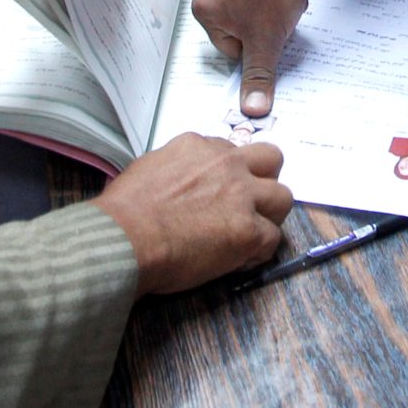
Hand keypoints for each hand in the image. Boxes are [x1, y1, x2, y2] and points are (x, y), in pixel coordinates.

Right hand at [92, 134, 292, 293]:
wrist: (126, 237)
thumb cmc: (124, 212)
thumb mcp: (147, 169)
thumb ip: (175, 169)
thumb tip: (177, 185)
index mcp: (199, 147)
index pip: (232, 151)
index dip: (231, 173)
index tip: (222, 191)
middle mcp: (226, 164)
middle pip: (271, 160)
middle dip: (265, 180)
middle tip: (250, 203)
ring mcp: (241, 196)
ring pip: (283, 197)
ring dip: (270, 216)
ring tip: (251, 234)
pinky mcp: (248, 230)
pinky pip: (272, 239)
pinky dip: (258, 252)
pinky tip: (239, 261)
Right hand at [191, 0, 321, 116]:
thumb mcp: (267, 41)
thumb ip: (258, 77)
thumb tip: (251, 110)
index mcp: (203, 11)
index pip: (232, 50)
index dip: (257, 44)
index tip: (269, 29)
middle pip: (240, 30)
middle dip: (264, 27)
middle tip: (278, 13)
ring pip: (251, 11)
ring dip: (270, 11)